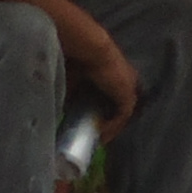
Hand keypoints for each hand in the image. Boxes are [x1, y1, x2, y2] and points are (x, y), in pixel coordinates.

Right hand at [67, 27, 141, 141]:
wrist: (89, 51)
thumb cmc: (78, 61)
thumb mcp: (74, 83)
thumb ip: (72, 96)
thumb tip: (62, 113)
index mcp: (115, 76)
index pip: (113, 99)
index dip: (104, 113)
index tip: (92, 126)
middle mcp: (125, 81)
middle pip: (120, 107)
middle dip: (110, 123)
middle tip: (96, 136)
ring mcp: (129, 88)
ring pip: (122, 113)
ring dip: (112, 128)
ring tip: (98, 141)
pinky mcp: (128, 95)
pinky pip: (122, 116)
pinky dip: (113, 127)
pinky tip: (102, 136)